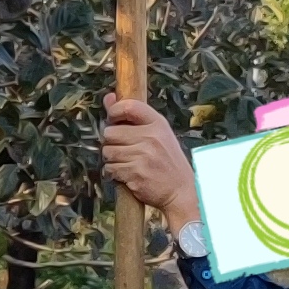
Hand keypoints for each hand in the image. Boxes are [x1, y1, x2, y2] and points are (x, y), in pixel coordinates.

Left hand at [99, 96, 201, 231]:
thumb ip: (132, 116)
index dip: (113, 111)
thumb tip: (108, 97)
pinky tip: (128, 174)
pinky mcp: (135, 173)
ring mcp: (143, 156)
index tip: (112, 119)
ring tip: (127, 163)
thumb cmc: (167, 161)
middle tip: (124, 150)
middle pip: (110, 132)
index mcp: (157, 123)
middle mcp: (151, 137)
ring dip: (112, 159)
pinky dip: (114, 173)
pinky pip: (110, 169)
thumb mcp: (157, 133)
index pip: (128, 106)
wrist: (181, 191)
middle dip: (112, 142)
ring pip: (107, 152)